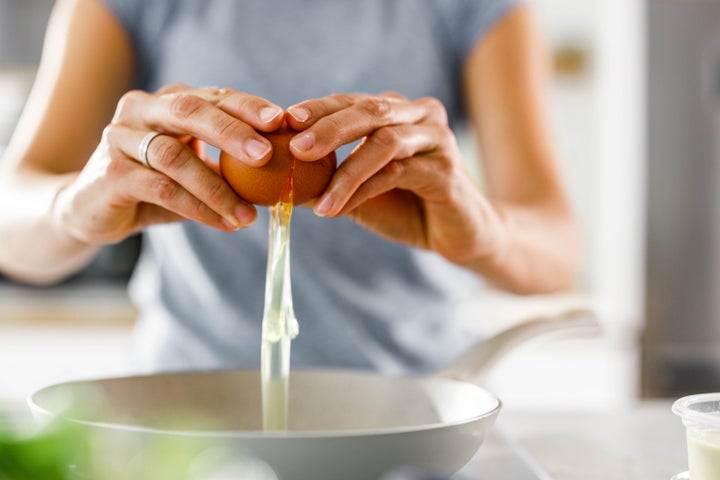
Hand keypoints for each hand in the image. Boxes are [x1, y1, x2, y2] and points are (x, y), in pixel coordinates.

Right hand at [55, 84, 284, 244]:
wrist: (91, 210)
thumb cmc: (153, 186)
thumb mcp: (194, 169)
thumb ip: (228, 164)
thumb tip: (285, 171)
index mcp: (167, 102)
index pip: (213, 96)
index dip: (247, 107)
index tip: (280, 120)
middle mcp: (141, 110)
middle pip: (189, 110)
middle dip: (231, 132)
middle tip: (266, 155)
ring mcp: (120, 139)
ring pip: (175, 157)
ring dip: (218, 188)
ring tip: (249, 215)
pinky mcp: (111, 174)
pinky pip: (161, 189)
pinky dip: (197, 207)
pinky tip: (223, 222)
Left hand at [285, 93, 502, 264]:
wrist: (457, 235)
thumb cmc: (406, 208)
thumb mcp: (360, 191)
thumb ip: (328, 179)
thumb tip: (279, 180)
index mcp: (399, 113)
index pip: (353, 102)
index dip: (318, 109)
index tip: (284, 121)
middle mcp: (421, 116)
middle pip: (369, 111)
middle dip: (328, 128)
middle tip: (295, 148)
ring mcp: (437, 140)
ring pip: (383, 141)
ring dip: (344, 169)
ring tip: (313, 195)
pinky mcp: (446, 170)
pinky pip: (397, 173)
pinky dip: (362, 190)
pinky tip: (337, 208)